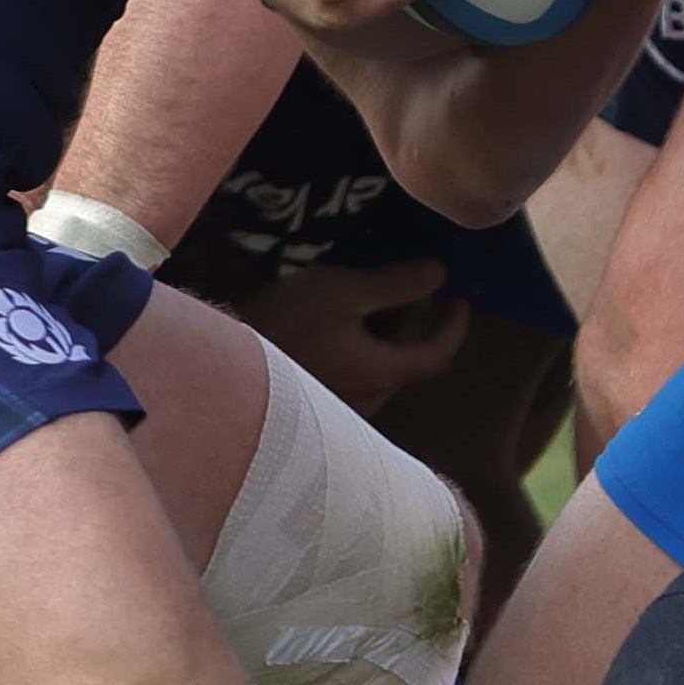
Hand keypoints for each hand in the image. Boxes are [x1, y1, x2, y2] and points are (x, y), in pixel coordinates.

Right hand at [236, 253, 465, 417]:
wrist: (224, 364)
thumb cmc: (287, 322)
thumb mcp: (342, 291)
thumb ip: (395, 285)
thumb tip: (439, 274)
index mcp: (384, 373)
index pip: (437, 354)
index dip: (455, 326)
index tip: (459, 299)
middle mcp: (371, 399)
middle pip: (409, 363)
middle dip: (417, 327)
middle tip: (411, 290)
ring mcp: (344, 409)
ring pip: (381, 372)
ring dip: (388, 340)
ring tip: (375, 305)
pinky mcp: (320, 408)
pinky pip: (357, 379)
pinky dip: (364, 353)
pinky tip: (342, 332)